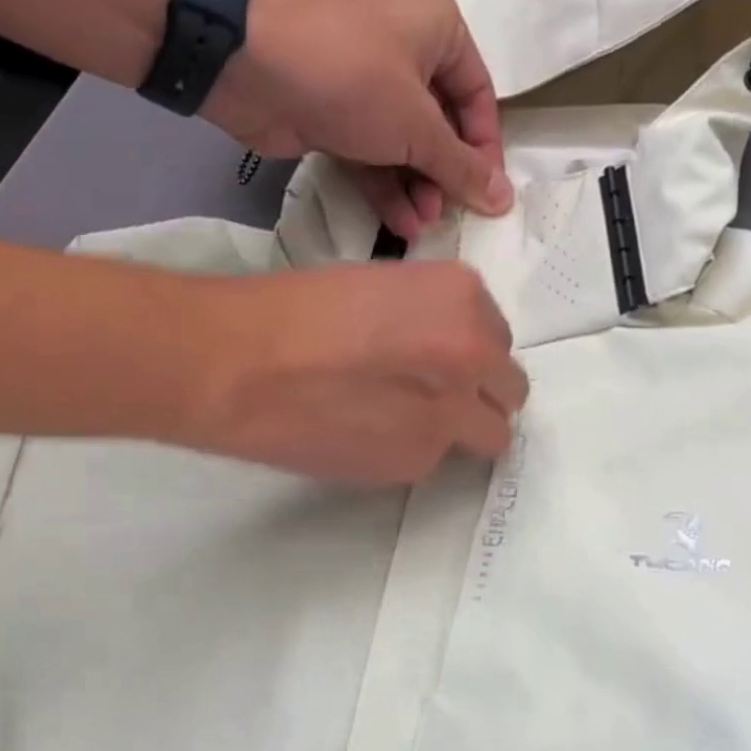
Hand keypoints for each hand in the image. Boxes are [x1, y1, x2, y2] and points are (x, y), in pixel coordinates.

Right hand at [186, 260, 528, 484]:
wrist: (241, 367)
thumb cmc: (292, 309)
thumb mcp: (380, 286)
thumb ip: (429, 317)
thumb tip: (440, 352)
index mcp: (462, 299)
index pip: (498, 337)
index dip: (469, 349)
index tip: (438, 355)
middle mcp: (473, 358)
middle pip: (509, 391)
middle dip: (480, 394)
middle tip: (434, 394)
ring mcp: (451, 417)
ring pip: (487, 436)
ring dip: (460, 430)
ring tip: (403, 421)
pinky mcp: (417, 464)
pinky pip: (435, 461)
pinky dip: (411, 450)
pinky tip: (365, 435)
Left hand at [203, 0, 514, 241]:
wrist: (253, 67)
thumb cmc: (354, 79)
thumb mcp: (417, 125)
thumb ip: (461, 167)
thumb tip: (504, 200)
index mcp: (438, 26)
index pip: (478, 93)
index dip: (485, 147)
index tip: (490, 194)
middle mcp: (407, 45)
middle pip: (441, 120)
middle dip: (446, 172)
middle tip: (451, 215)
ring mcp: (367, 78)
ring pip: (405, 140)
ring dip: (417, 185)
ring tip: (422, 226)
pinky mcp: (335, 110)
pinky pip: (373, 149)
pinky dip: (386, 184)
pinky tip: (398, 223)